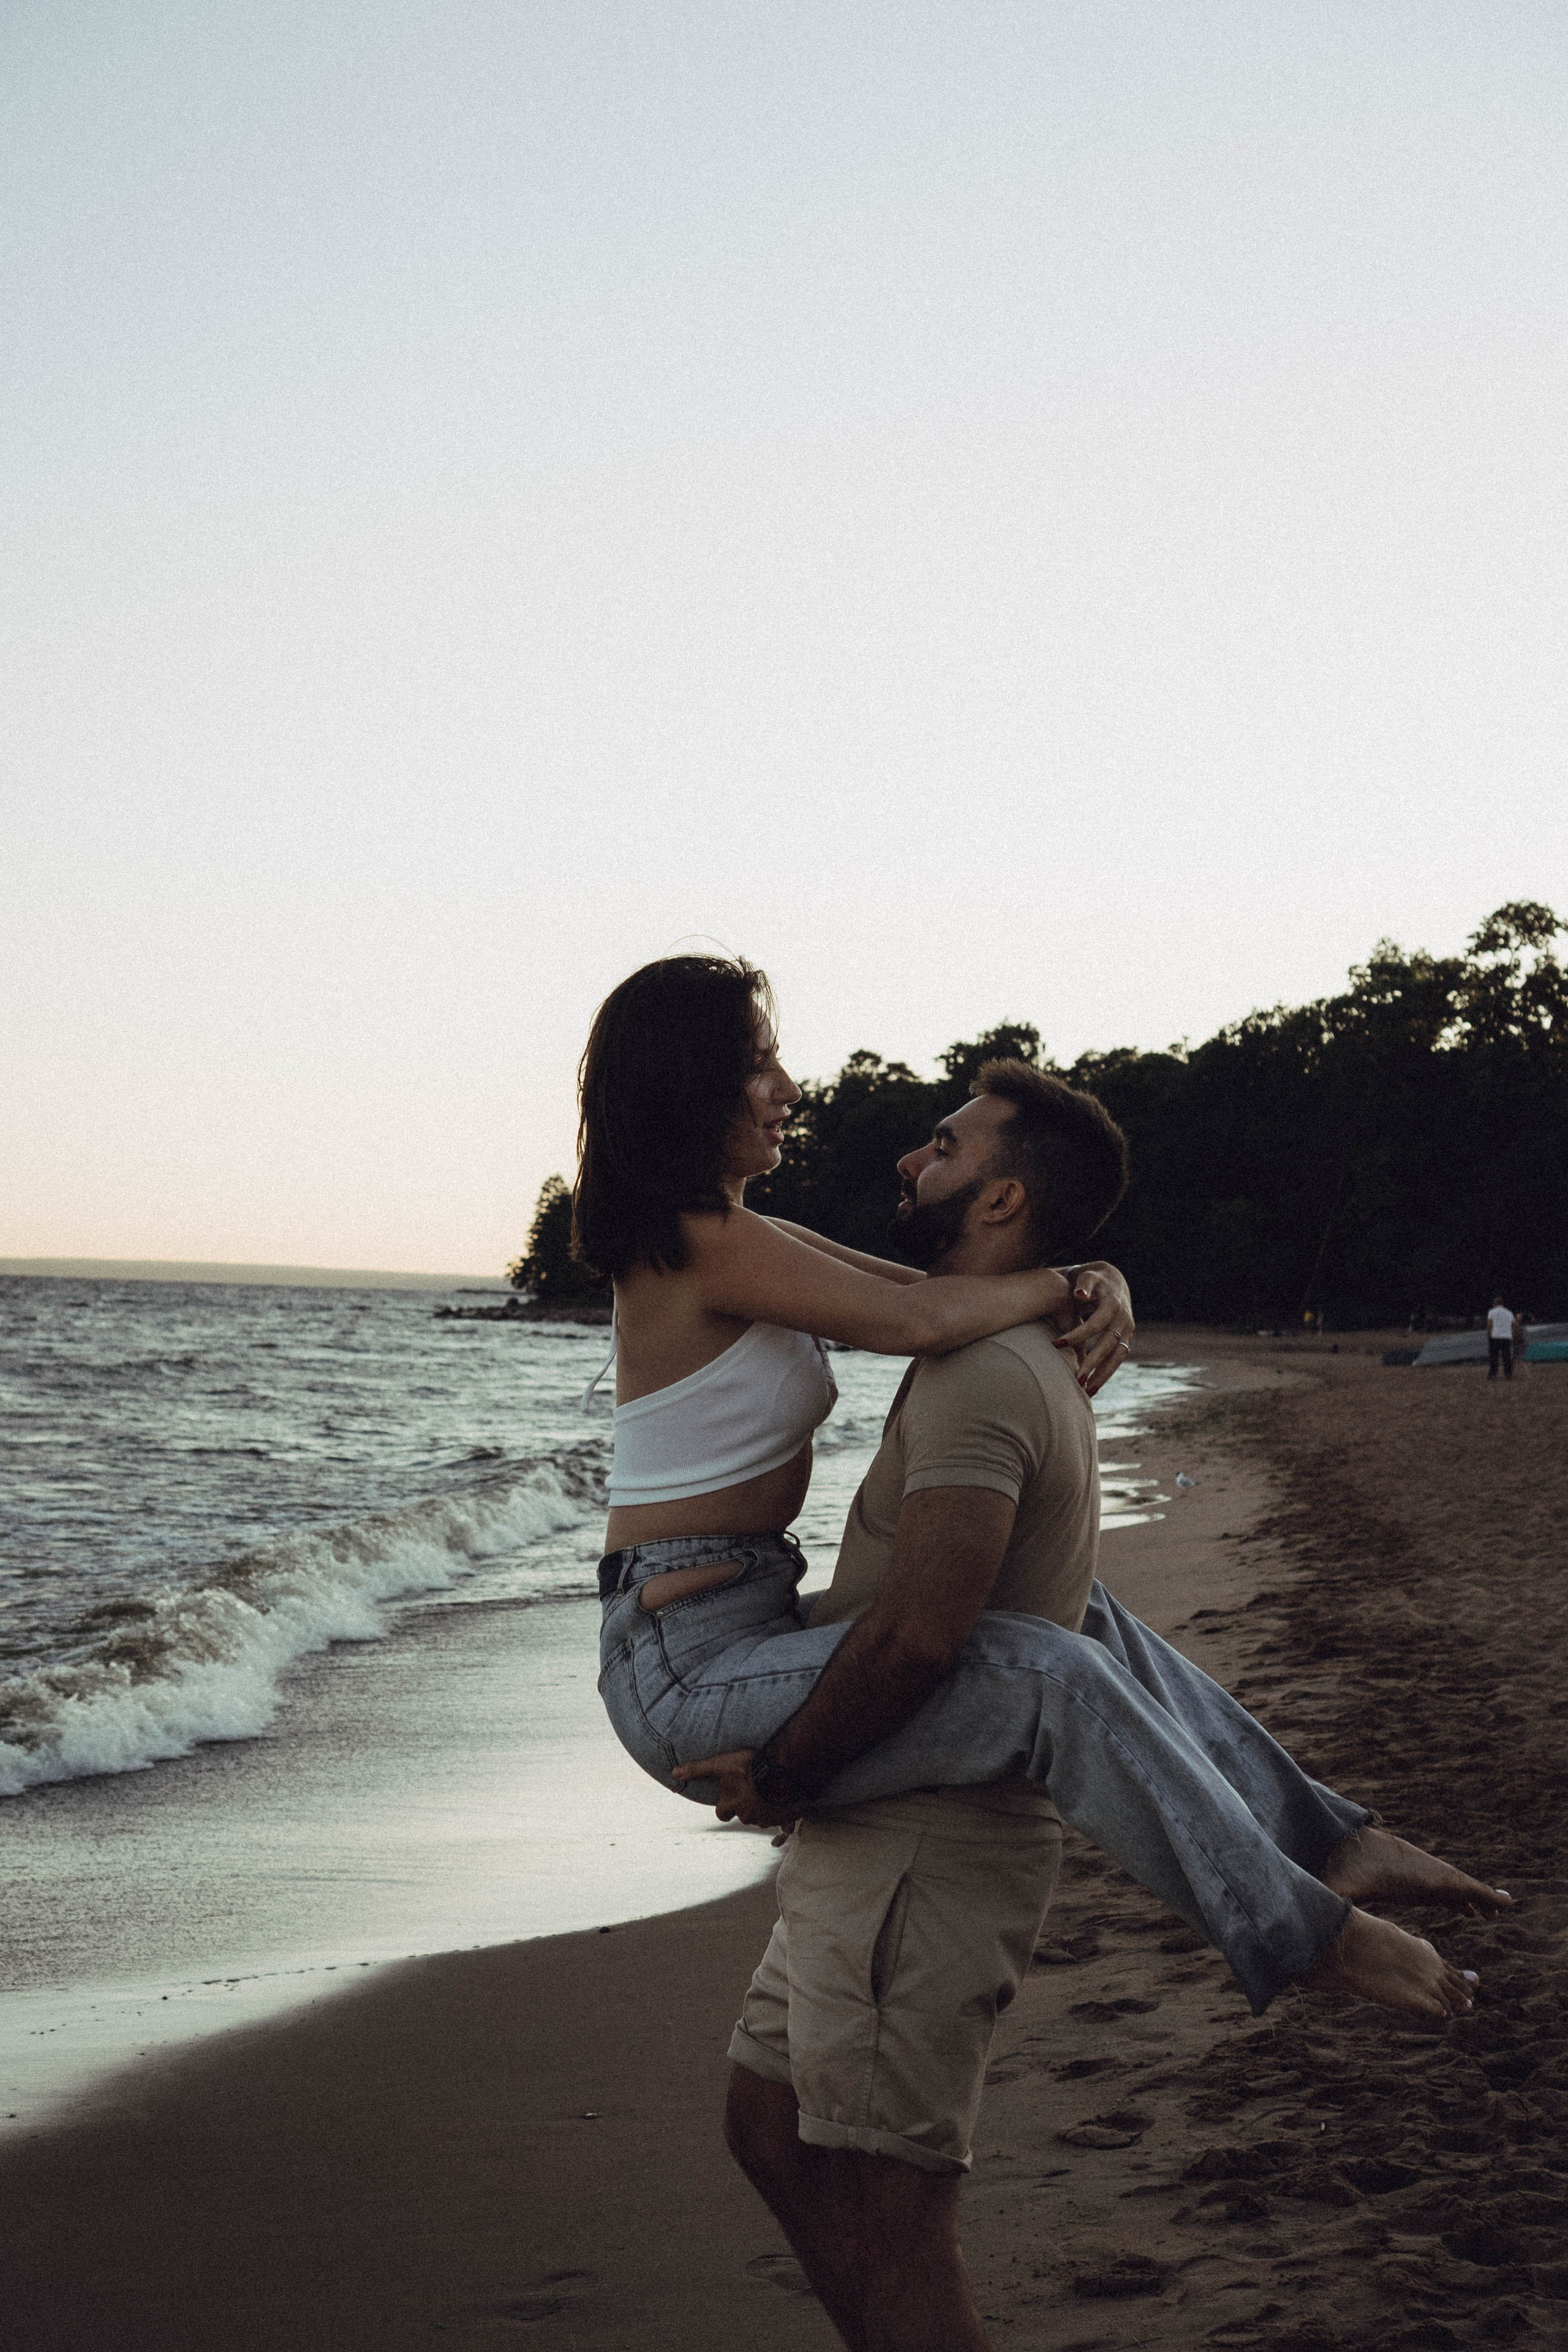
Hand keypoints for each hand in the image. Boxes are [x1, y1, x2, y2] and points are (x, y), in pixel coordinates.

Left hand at [671, 1749, 799, 1828]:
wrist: (782, 1770)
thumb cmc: (750, 1766)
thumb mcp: (721, 1764)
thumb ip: (698, 1769)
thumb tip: (674, 1773)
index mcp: (731, 1805)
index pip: (722, 1813)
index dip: (724, 1807)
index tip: (728, 1800)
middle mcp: (746, 1815)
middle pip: (742, 1815)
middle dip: (745, 1806)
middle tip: (751, 1791)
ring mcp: (765, 1817)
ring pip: (760, 1817)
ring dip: (762, 1807)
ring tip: (768, 1792)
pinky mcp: (782, 1816)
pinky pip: (778, 1817)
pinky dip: (778, 1809)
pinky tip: (782, 1796)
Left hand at [1051, 1263, 1134, 1396]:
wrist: (1113, 1281)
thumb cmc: (1093, 1279)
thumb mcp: (1088, 1276)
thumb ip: (1084, 1283)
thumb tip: (1079, 1294)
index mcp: (1113, 1304)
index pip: (1096, 1324)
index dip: (1078, 1334)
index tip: (1057, 1344)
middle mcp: (1124, 1319)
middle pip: (1109, 1344)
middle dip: (1093, 1362)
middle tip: (1076, 1379)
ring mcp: (1128, 1330)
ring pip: (1117, 1356)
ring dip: (1103, 1375)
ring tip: (1086, 1392)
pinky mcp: (1126, 1339)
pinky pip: (1117, 1359)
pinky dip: (1106, 1373)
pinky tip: (1093, 1388)